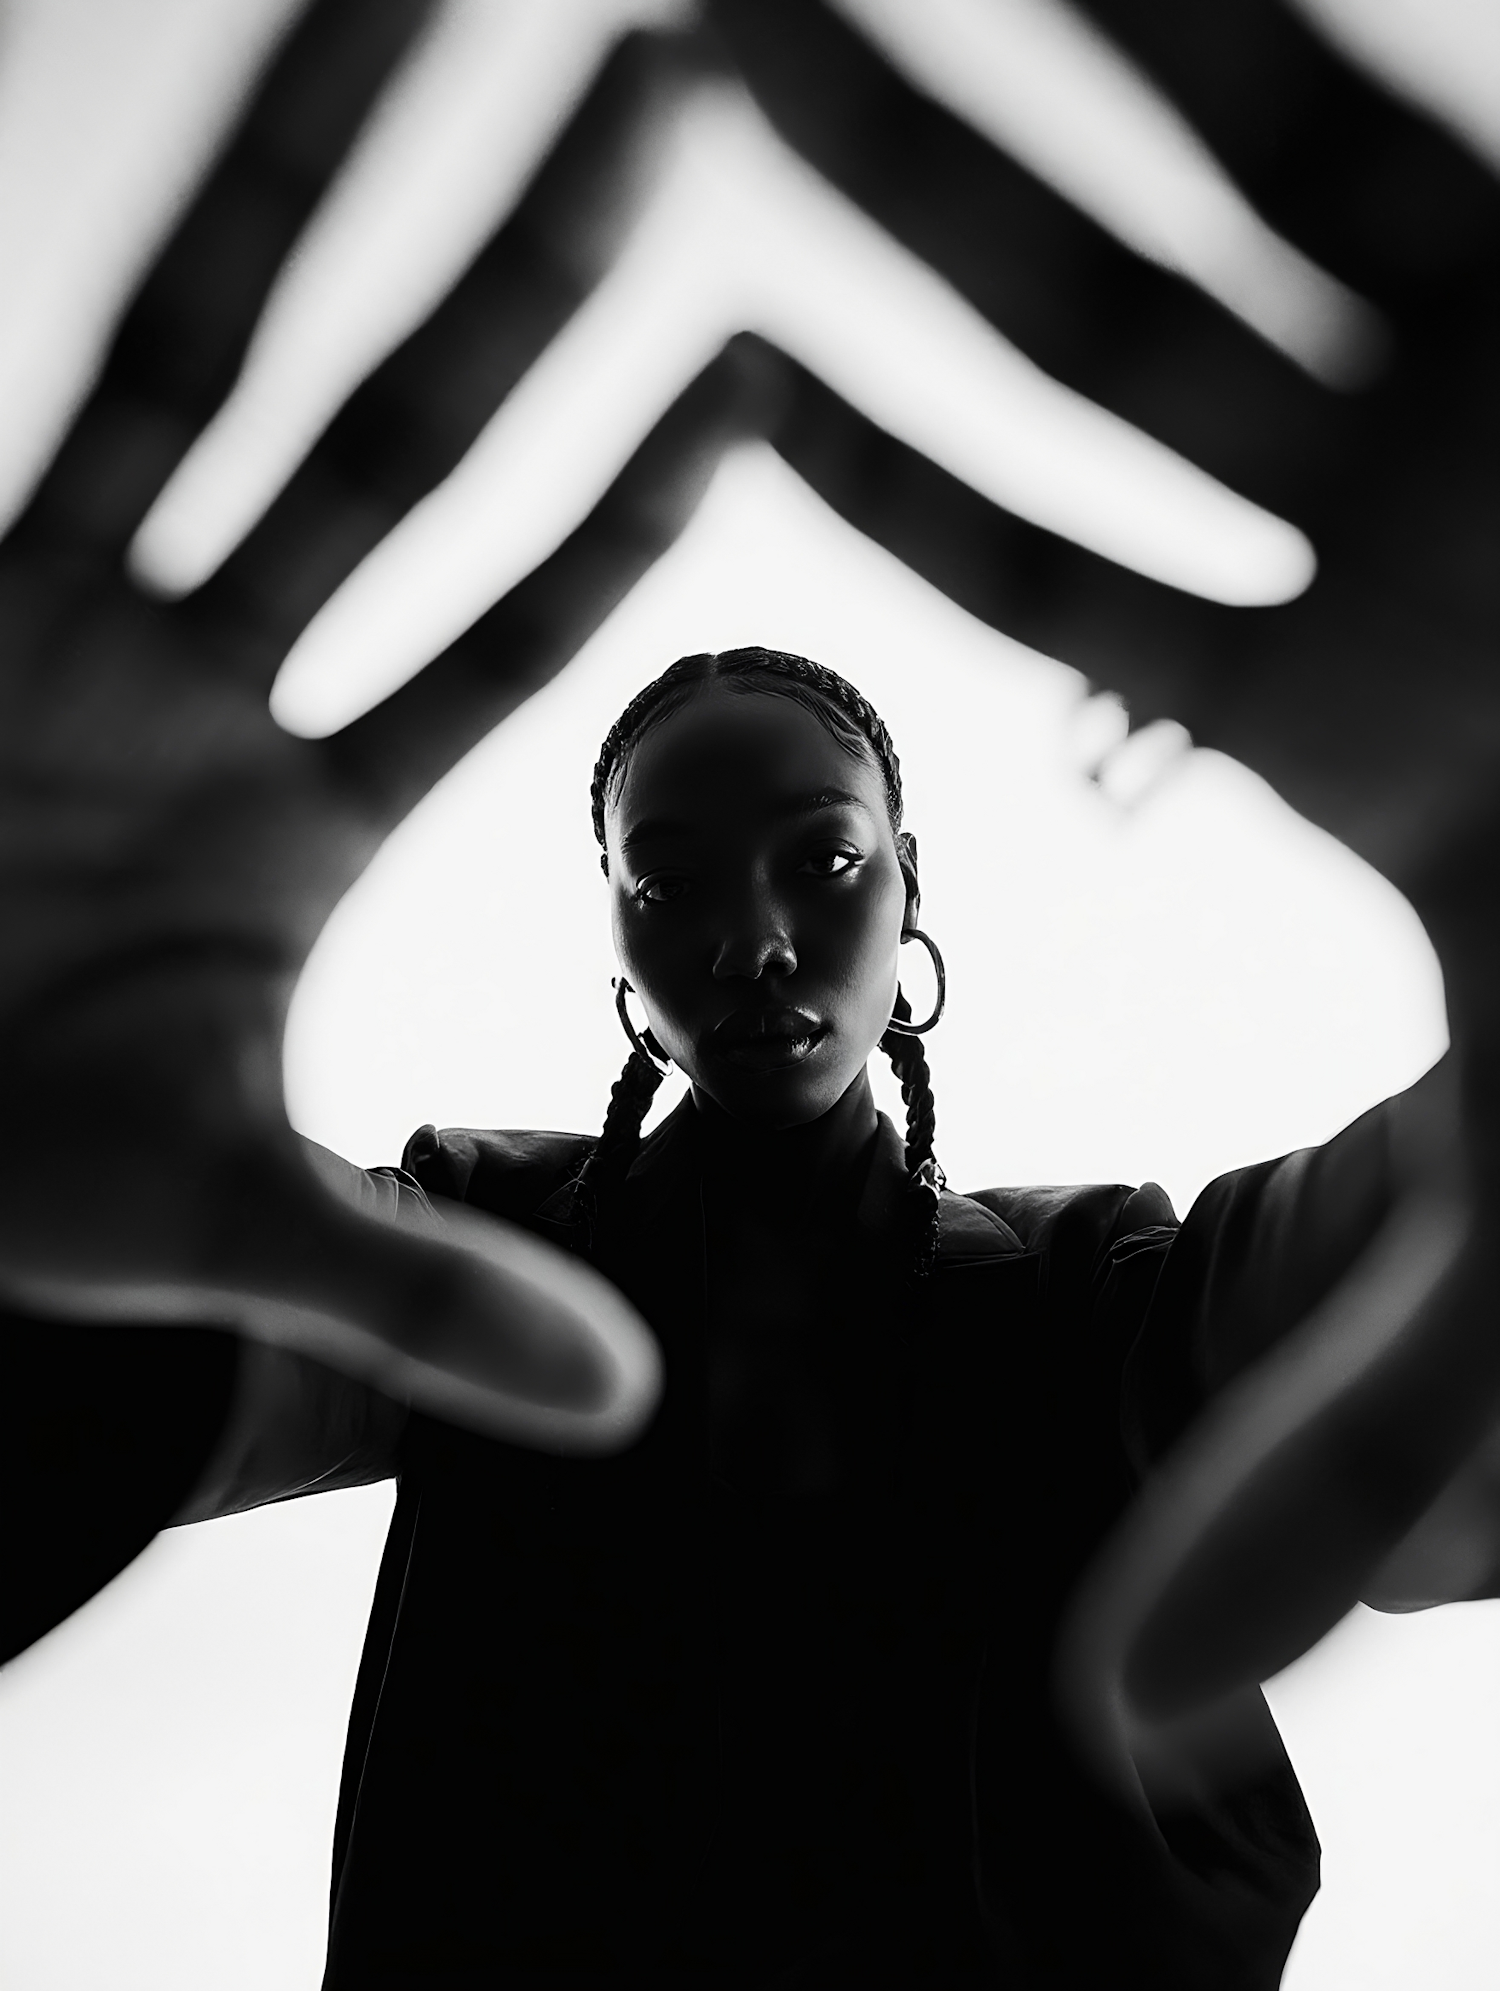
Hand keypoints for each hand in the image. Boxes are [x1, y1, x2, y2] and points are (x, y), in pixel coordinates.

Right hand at [0, 0, 767, 1457]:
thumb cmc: (13, 1183)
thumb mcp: (219, 1230)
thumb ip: (414, 1291)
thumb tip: (628, 1402)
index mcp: (299, 819)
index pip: (498, 630)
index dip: (619, 515)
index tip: (749, 377)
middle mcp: (198, 678)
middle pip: (385, 436)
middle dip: (510, 269)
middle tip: (669, 77)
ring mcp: (57, 619)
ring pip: (197, 356)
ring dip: (302, 181)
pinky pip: (2, 400)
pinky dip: (33, 240)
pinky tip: (44, 38)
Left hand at [700, 0, 1499, 1796]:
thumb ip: (1328, 1472)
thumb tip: (1107, 1714)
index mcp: (1353, 729)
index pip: (1057, 592)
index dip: (880, 498)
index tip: (710, 395)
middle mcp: (1390, 546)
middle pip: (1085, 344)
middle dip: (896, 203)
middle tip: (650, 73)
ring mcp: (1474, 392)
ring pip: (1206, 190)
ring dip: (1004, 82)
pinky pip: (1341, 116)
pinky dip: (1196, 24)